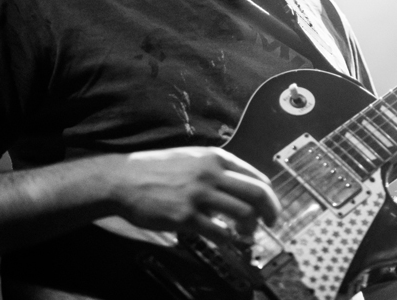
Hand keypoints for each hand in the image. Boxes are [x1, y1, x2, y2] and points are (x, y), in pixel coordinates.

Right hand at [110, 147, 279, 242]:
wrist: (124, 179)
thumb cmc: (156, 169)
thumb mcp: (191, 158)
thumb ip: (215, 169)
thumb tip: (238, 187)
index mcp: (215, 158)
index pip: (256, 176)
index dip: (269, 195)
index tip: (271, 207)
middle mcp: (211, 173)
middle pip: (256, 194)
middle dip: (270, 211)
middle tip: (271, 223)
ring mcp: (198, 195)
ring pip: (242, 213)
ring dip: (250, 228)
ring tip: (246, 234)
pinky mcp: (185, 217)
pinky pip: (218, 231)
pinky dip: (227, 238)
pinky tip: (225, 239)